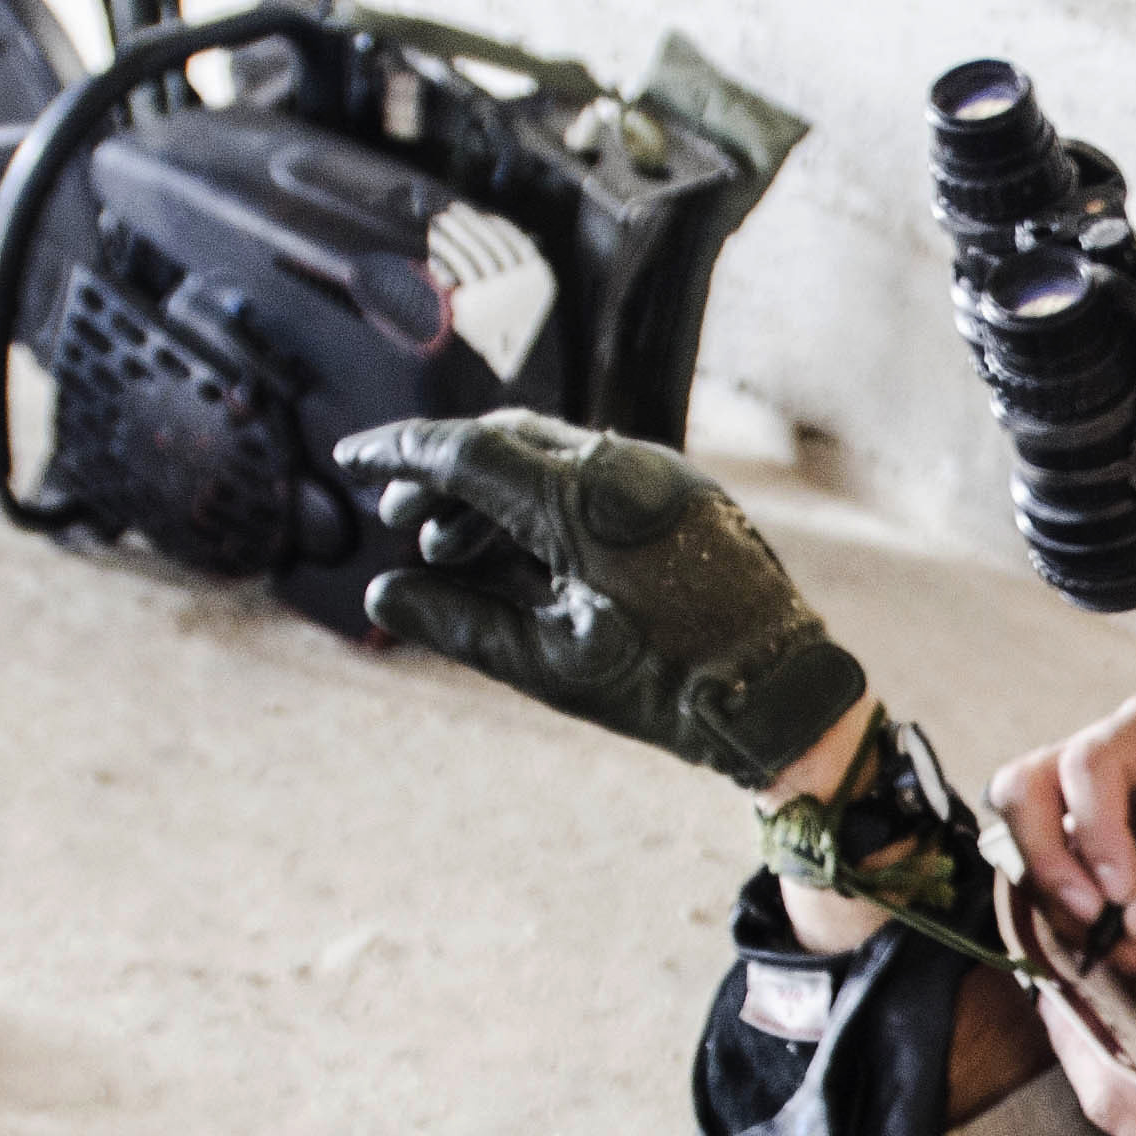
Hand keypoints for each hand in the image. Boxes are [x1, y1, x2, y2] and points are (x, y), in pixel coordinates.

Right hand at [334, 413, 867, 785]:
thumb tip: (383, 592)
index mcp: (582, 504)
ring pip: (549, 456)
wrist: (785, 694)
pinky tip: (519, 553)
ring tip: (451, 551)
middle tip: (402, 521)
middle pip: (504, 441)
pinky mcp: (682, 492)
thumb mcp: (550, 666)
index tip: (350, 459)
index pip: (465, 452)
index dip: (397, 453)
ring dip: (491, 493)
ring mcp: (660, 475)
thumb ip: (458, 624)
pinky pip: (594, 475)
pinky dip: (542, 501)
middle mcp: (624, 469)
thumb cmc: (671, 689)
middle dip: (442, 475)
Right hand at [992, 695, 1135, 973]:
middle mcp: (1101, 765)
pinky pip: (1065, 909)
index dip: (1094, 830)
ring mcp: (1084, 814)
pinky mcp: (1085, 864)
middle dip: (1050, 865)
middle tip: (1097, 920)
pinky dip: (1101, 955)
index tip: (1124, 892)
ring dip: (1072, 920)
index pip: (1088, 765)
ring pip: (1030, 856)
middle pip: (1024, 794)